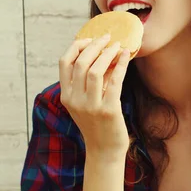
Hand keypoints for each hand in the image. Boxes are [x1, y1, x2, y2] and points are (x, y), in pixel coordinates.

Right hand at [58, 34, 131, 158]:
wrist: (104, 151)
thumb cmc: (97, 124)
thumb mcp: (84, 103)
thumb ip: (87, 82)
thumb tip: (102, 53)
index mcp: (66, 96)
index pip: (64, 62)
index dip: (77, 46)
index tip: (90, 39)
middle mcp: (74, 100)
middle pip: (81, 62)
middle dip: (95, 46)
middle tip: (107, 38)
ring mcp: (90, 106)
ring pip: (95, 70)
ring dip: (108, 54)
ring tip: (117, 46)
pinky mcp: (108, 110)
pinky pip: (114, 81)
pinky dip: (121, 65)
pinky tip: (126, 56)